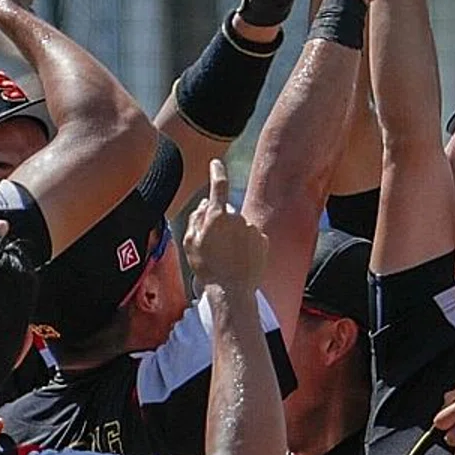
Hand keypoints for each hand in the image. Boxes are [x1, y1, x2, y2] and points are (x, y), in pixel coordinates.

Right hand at [184, 159, 267, 292]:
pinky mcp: (263, 240)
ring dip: (234, 236)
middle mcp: (238, 218)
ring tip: (228, 257)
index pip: (218, 185)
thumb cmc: (207, 268)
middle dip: (221, 223)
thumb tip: (205, 204)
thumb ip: (196, 218)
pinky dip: (246, 245)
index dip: (217, 171)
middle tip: (214, 246)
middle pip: (228, 212)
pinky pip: (252, 237)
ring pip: (241, 226)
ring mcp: (253, 229)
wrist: (232, 290)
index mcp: (218, 216)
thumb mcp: (190, 242)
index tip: (216, 164)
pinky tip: (240, 260)